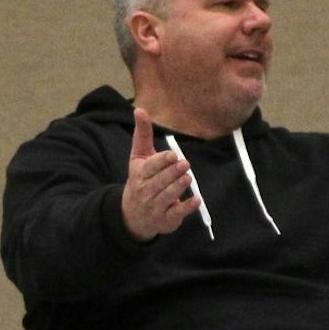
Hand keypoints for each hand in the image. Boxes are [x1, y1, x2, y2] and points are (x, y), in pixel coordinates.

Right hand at [121, 109, 199, 240]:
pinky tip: (196, 200)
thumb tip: (140, 109)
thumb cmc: (140, 180)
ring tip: (187, 177)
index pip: (150, 168)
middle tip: (185, 164)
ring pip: (167, 196)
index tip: (172, 155)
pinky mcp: (166, 220)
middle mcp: (146, 191)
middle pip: (159, 182)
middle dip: (172, 173)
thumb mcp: (138, 158)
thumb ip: (142, 135)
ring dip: (178, 187)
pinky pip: (176, 213)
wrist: (132, 216)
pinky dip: (186, 208)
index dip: (161, 162)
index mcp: (140, 174)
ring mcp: (155, 207)